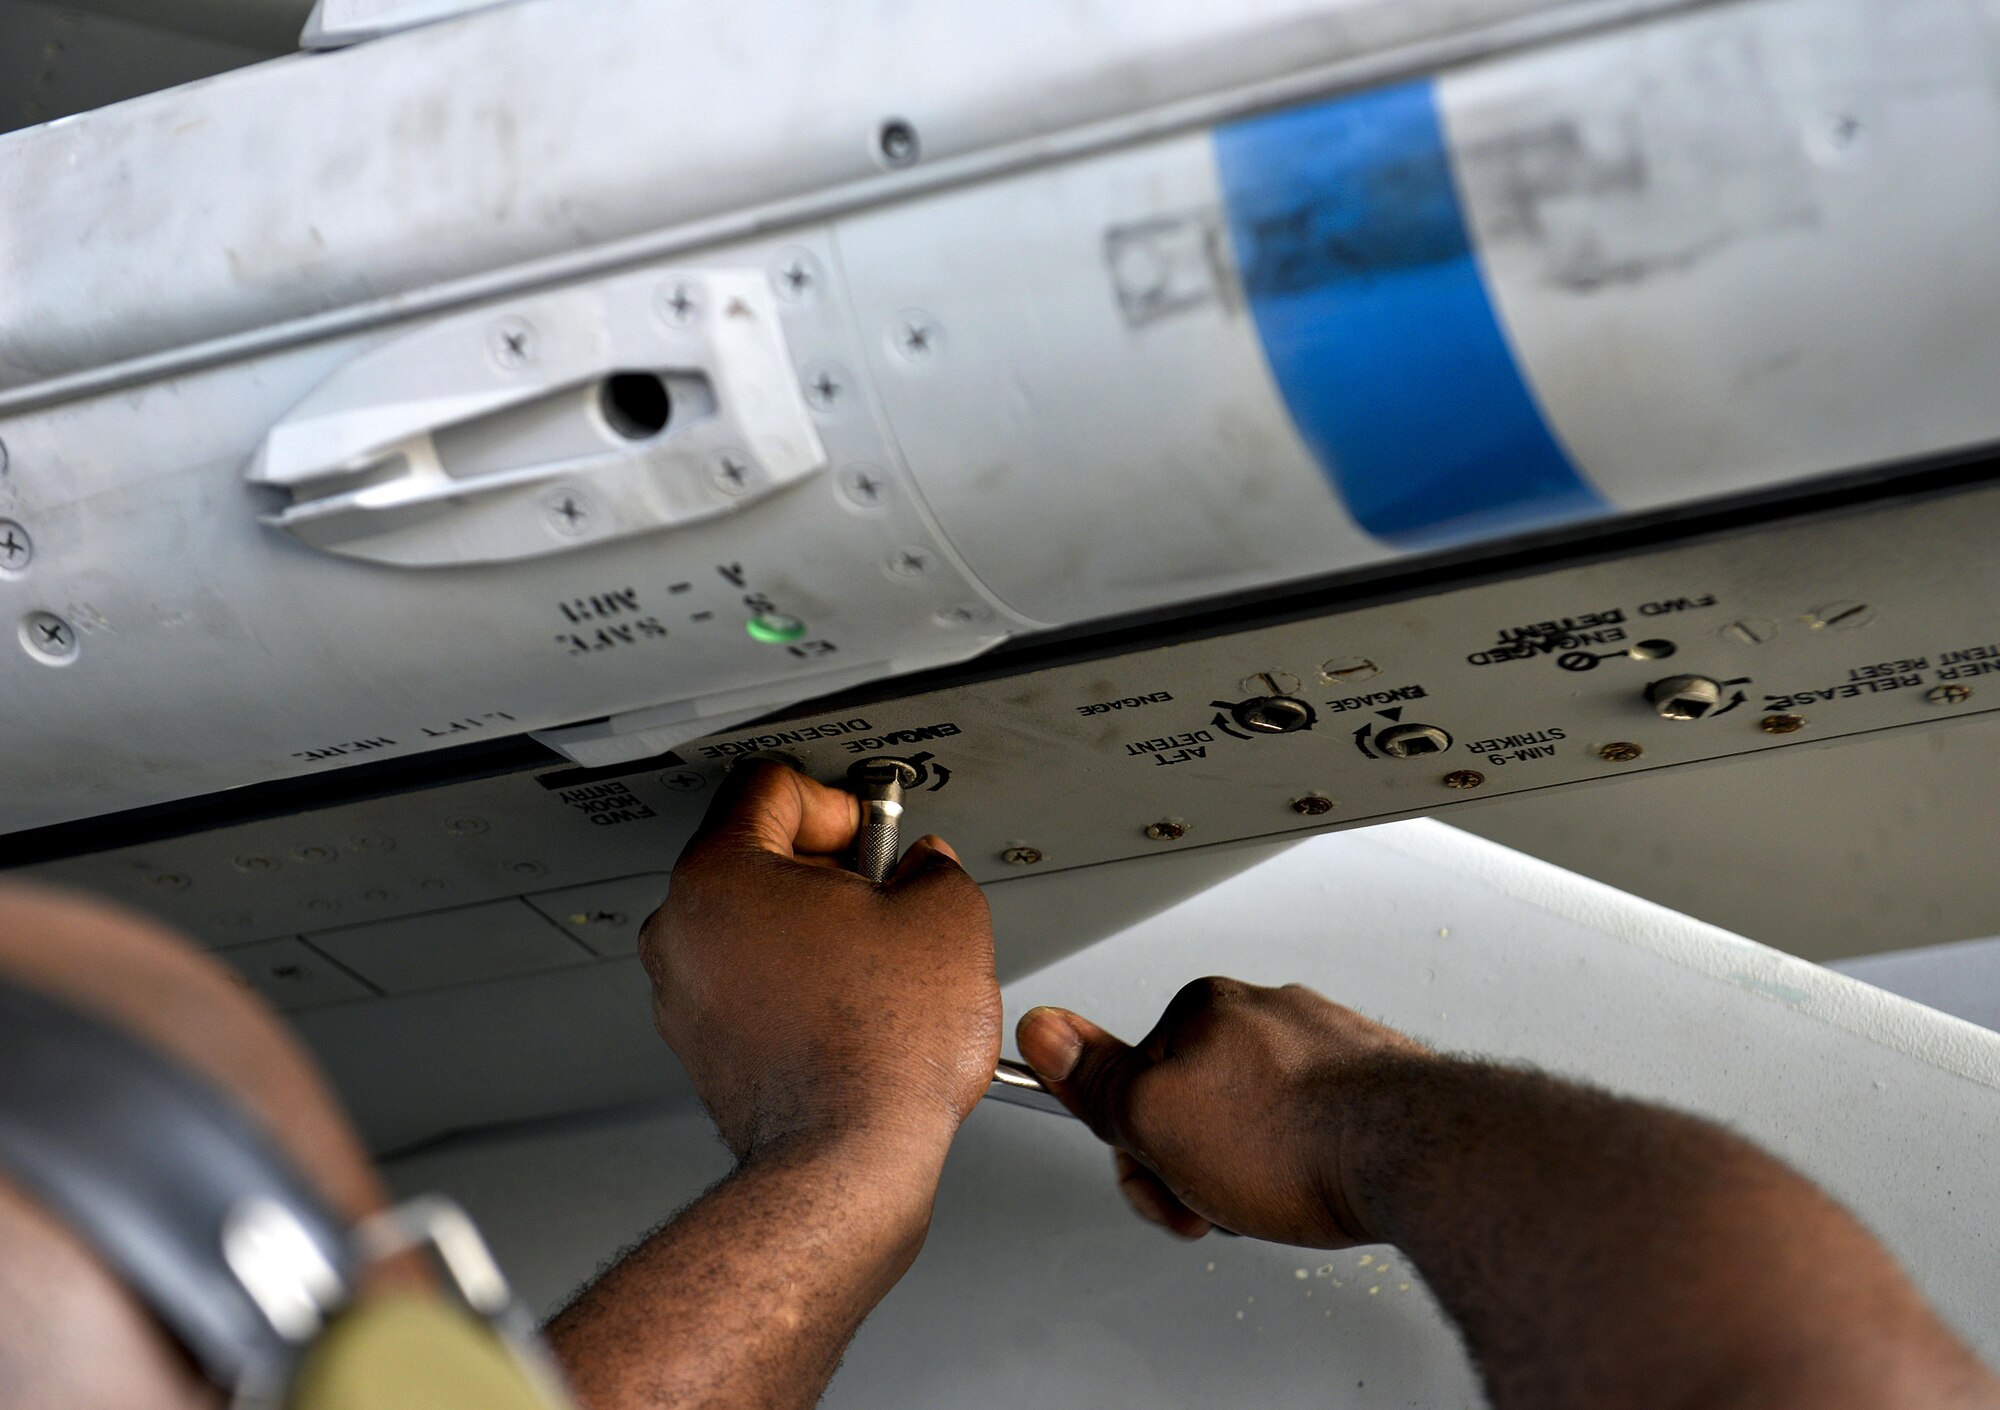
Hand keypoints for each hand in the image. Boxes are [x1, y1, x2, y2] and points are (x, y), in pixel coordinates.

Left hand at [643, 762, 1000, 1164]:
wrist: (848, 1162)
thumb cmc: (880, 1050)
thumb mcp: (947, 915)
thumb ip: (933, 866)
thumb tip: (924, 873)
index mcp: (721, 874)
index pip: (771, 785)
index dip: (841, 802)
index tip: (875, 835)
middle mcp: (681, 929)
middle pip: (757, 855)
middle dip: (830, 869)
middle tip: (885, 898)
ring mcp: (684, 993)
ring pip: (755, 926)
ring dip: (815, 931)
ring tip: (876, 964)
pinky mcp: (702, 1047)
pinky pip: (752, 985)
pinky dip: (799, 986)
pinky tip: (853, 1010)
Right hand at [1016, 978, 1431, 1246]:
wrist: (1415, 1153)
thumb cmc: (1296, 1140)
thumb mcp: (1157, 1120)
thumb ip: (1096, 1078)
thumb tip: (1043, 1030)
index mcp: (1202, 1008)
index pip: (1135, 1082)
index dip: (1139, 1152)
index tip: (1164, 1182)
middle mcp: (1264, 1011)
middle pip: (1195, 1101)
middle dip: (1198, 1163)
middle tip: (1221, 1201)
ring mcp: (1322, 1042)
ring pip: (1256, 1118)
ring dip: (1254, 1169)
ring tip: (1280, 1196)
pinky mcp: (1369, 1077)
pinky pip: (1314, 1125)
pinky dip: (1308, 1161)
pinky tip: (1318, 1184)